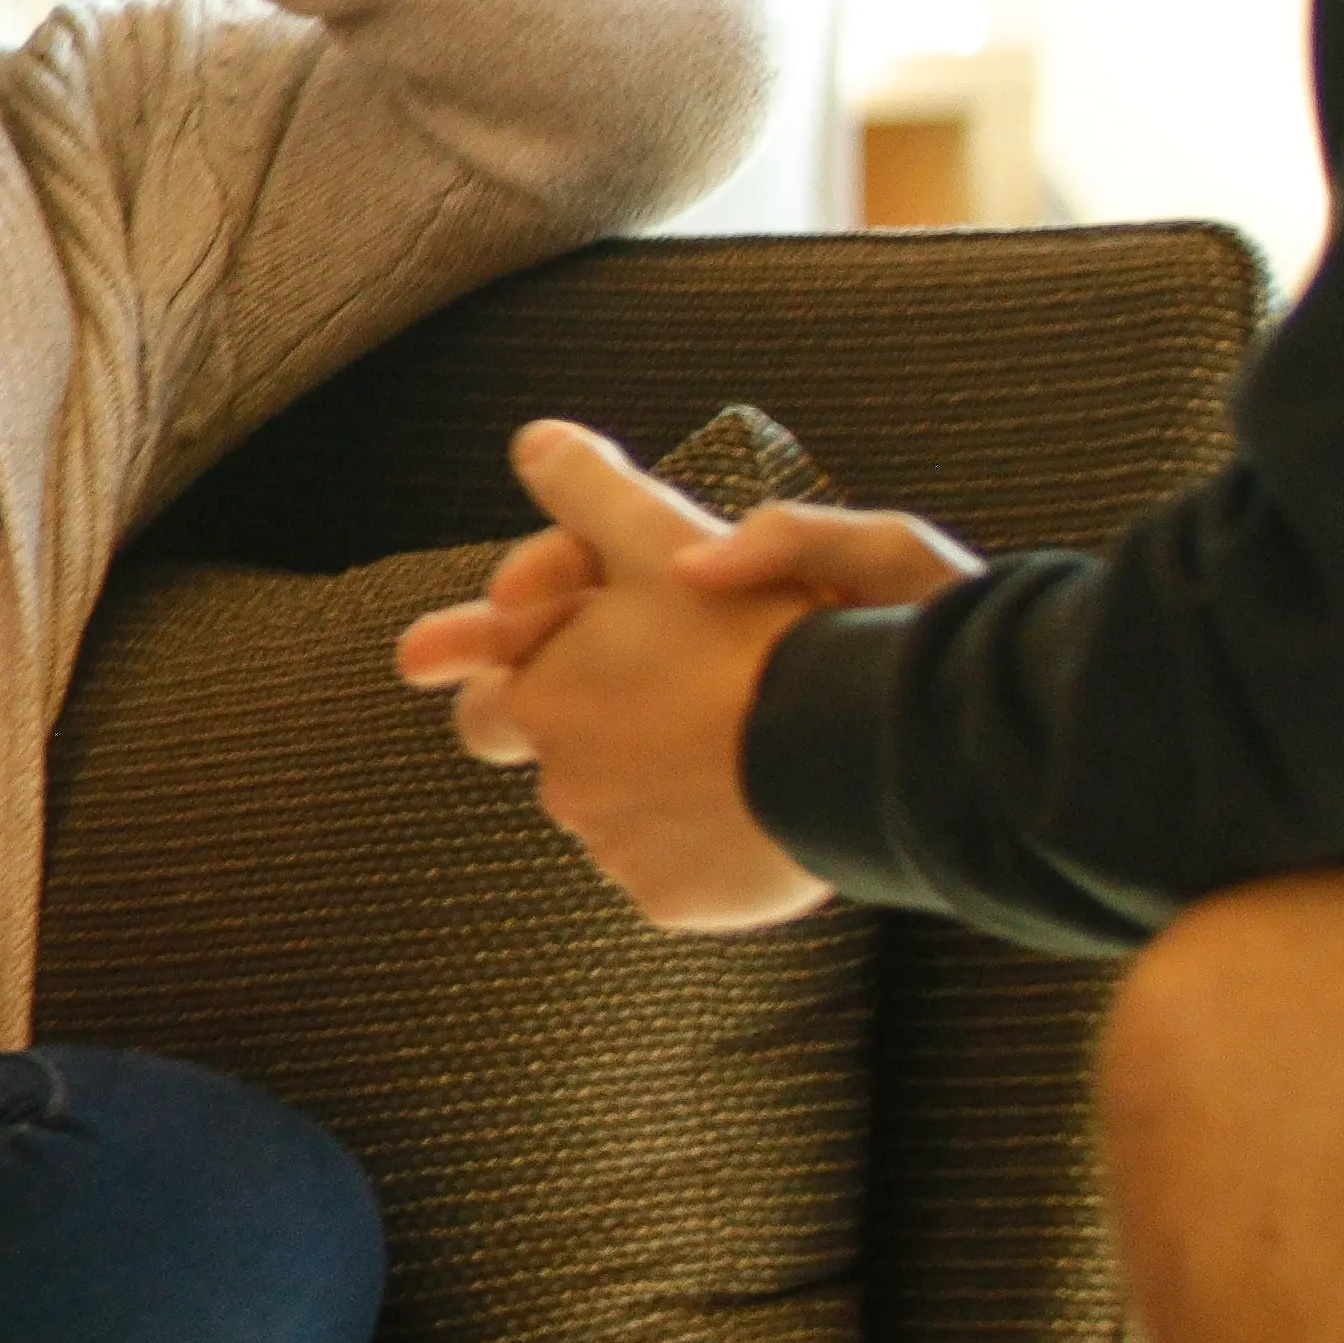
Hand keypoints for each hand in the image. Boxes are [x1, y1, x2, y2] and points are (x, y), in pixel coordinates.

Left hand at [399, 415, 969, 931]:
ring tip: (721, 740)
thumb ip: (591, 491)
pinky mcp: (672, 899)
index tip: (538, 647)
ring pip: (609, 808)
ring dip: (644, 775)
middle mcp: (563, 779)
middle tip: (638, 694)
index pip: (487, 688)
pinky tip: (747, 803)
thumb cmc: (760, 634)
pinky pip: (665, 867)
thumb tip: (534, 443)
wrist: (856, 749)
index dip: (515, 657)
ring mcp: (616, 847)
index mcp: (543, 695)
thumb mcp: (668, 537)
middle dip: (569, 720)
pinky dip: (695, 840)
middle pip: (535, 755)